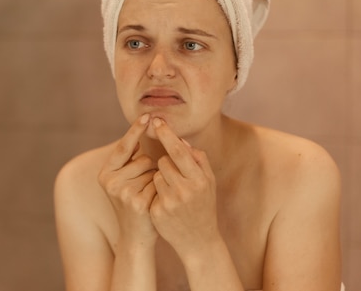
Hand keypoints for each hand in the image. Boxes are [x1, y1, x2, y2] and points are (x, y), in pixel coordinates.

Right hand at [98, 114, 157, 245]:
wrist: (136, 236)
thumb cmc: (134, 201)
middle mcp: (111, 181)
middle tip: (143, 188)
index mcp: (105, 173)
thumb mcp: (124, 180)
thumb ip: (129, 159)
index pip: (123, 147)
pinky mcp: (138, 202)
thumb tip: (141, 128)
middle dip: (150, 168)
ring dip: (156, 178)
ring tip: (148, 195)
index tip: (147, 115)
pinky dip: (161, 189)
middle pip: (142, 159)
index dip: (135, 130)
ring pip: (152, 170)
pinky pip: (158, 182)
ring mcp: (124, 192)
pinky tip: (154, 202)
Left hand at [149, 118, 219, 258]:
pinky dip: (156, 192)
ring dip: (160, 178)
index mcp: (199, 180)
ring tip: (173, 191)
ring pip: (155, 175)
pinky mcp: (158, 212)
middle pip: (163, 162)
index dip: (166, 134)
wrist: (199, 240)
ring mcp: (170, 202)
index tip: (156, 120)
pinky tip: (168, 204)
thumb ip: (198, 159)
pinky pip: (151, 190)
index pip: (178, 151)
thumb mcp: (208, 182)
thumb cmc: (204, 205)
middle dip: (166, 164)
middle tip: (175, 176)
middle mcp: (185, 191)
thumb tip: (180, 140)